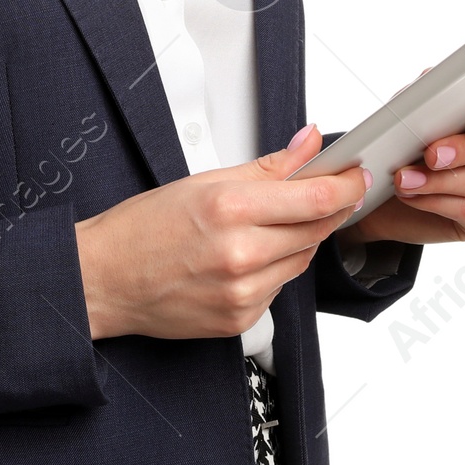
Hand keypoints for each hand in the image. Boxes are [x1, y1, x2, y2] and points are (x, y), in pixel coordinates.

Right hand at [73, 123, 366, 338]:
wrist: (106, 278)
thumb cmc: (144, 227)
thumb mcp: (203, 180)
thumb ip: (267, 165)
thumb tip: (307, 144)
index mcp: (230, 208)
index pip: (314, 198)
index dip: (346, 186)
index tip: (357, 176)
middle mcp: (240, 253)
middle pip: (315, 230)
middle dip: (326, 209)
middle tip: (325, 191)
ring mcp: (243, 292)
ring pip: (301, 260)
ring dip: (298, 239)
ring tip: (266, 225)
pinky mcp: (242, 319)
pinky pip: (278, 288)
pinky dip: (274, 269)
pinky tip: (247, 256)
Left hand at [347, 100, 464, 245]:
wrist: (392, 190)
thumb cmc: (411, 142)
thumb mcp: (414, 114)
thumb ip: (428, 95)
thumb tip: (430, 81)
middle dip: (462, 151)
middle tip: (432, 154)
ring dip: (437, 180)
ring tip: (405, 178)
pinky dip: (434, 201)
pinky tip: (412, 195)